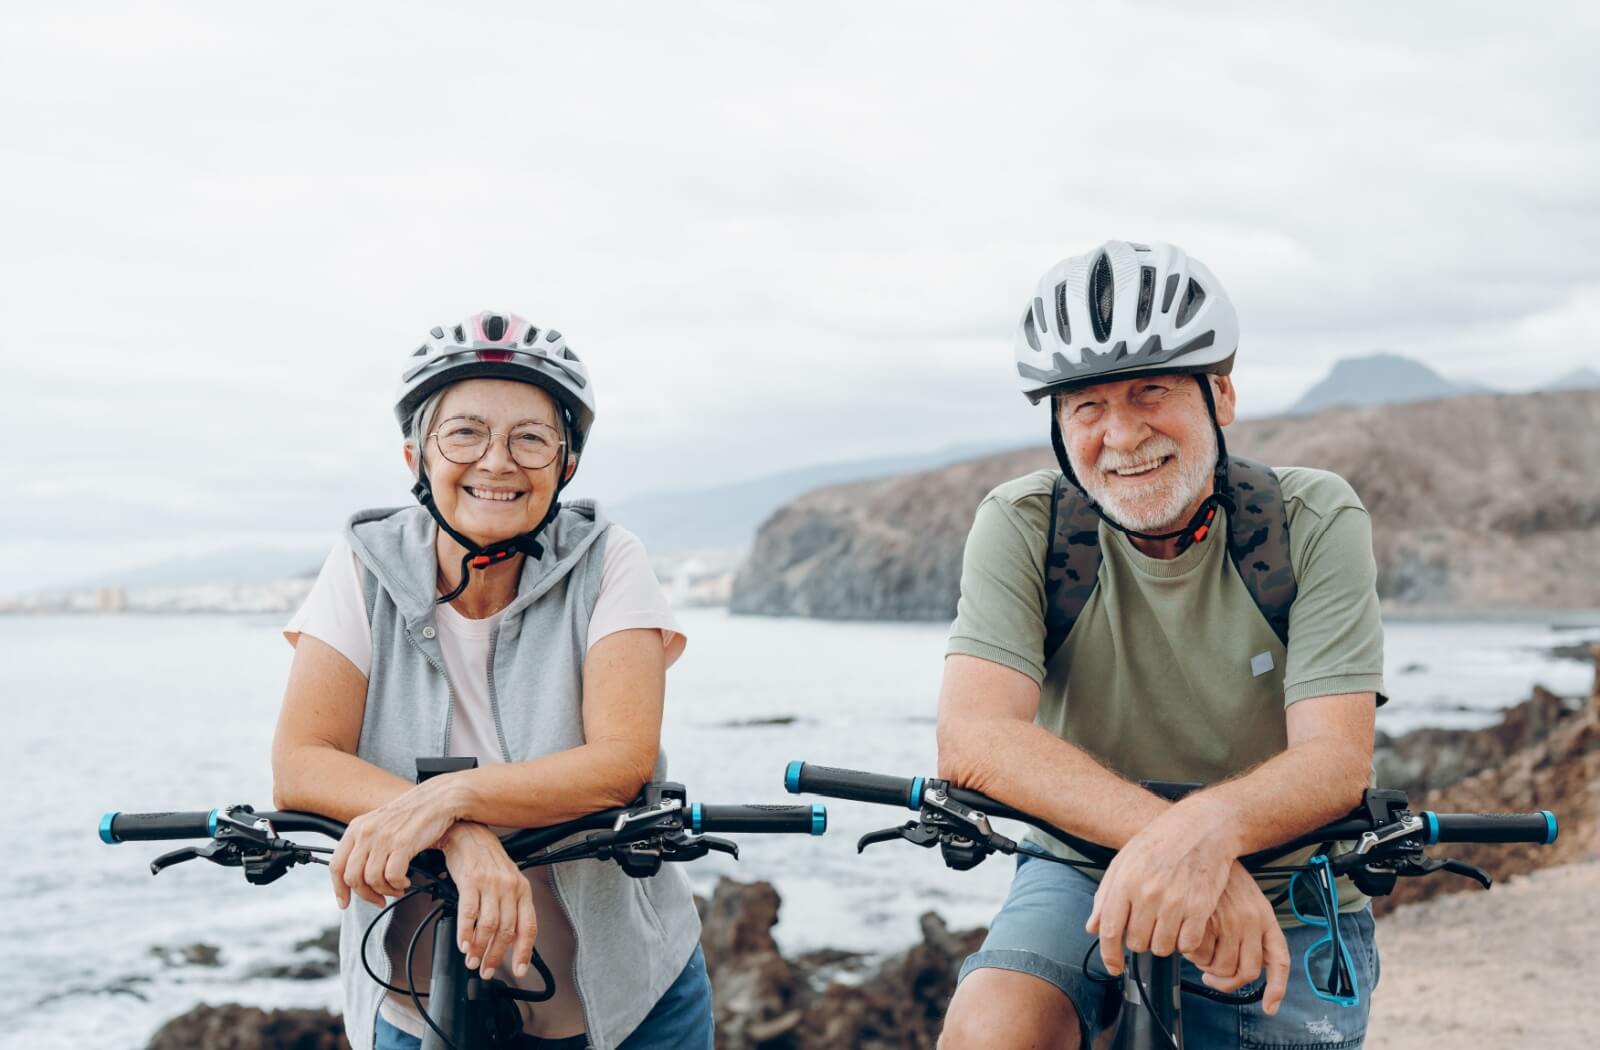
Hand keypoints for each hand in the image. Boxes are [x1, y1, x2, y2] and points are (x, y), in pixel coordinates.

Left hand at [328, 781, 458, 909]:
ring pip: (372, 880)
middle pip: (352, 877)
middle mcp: (366, 832)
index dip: (339, 889)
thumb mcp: (380, 823)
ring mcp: (383, 837)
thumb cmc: (413, 812)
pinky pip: (392, 876)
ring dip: (385, 891)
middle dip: (366, 895)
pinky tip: (405, 881)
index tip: (343, 902)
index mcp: (357, 827)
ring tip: (397, 888)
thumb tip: (358, 874)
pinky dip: (398, 885)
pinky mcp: (402, 843)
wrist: (439, 798)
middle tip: (379, 900)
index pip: (336, 865)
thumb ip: (365, 844)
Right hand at [439, 822, 537, 981]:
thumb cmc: (487, 859)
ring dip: (479, 948)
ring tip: (472, 960)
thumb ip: (511, 909)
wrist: (469, 834)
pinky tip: (463, 943)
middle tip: (486, 970)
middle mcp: (510, 887)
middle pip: (507, 931)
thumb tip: (509, 941)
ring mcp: (492, 884)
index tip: (518, 970)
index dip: (524, 952)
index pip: (529, 927)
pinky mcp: (472, 881)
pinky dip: (465, 933)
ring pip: (489, 925)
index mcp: (523, 890)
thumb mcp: (507, 882)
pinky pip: (469, 913)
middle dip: (496, 956)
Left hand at [1085, 795, 1239, 976]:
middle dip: (1140, 941)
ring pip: (1162, 947)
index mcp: (1125, 881)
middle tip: (1148, 926)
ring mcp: (1175, 901)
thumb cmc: (1160, 842)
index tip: (1113, 966)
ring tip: (1166, 925)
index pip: (1110, 930)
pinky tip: (1185, 927)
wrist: (1200, 827)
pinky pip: (1187, 944)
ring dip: (1163, 943)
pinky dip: (1185, 943)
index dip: (1109, 954)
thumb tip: (1092, 927)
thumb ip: (1105, 895)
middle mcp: (1148, 893)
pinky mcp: (1199, 907)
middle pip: (1137, 943)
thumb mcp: (1123, 860)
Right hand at [1181, 862, 1290, 1014]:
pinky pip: (1200, 954)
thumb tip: (1242, 961)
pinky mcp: (1205, 920)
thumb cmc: (1216, 871)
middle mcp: (1250, 921)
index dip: (1276, 988)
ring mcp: (1228, 922)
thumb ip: (1247, 927)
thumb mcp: (1244, 896)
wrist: (1196, 844)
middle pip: (1245, 972)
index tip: (1269, 1006)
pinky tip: (1186, 940)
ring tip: (1197, 951)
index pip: (1278, 961)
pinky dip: (1192, 954)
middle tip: (1210, 974)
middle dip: (1225, 980)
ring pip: (1221, 968)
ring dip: (1206, 967)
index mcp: (1264, 916)